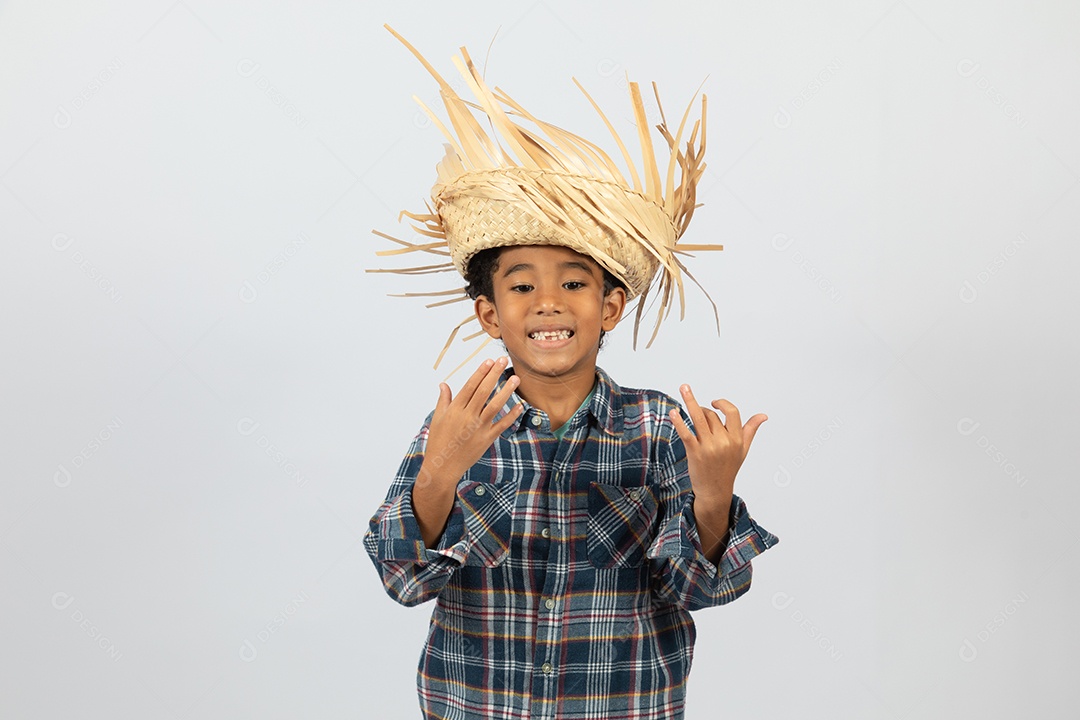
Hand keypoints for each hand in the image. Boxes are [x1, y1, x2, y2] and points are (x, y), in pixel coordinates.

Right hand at [417, 356, 521, 488]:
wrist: (443, 466)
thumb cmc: (439, 441)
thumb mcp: (438, 418)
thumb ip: (443, 400)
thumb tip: (444, 384)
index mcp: (455, 409)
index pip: (470, 386)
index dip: (480, 372)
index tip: (489, 360)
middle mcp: (468, 416)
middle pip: (484, 391)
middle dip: (494, 374)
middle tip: (504, 360)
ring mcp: (478, 428)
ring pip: (495, 405)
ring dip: (506, 391)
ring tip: (515, 378)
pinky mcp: (487, 439)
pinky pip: (502, 425)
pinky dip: (511, 415)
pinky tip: (520, 405)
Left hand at [668, 385, 767, 503]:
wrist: (715, 491)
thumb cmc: (728, 468)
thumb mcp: (743, 449)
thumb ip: (750, 430)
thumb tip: (763, 416)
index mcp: (736, 439)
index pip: (732, 412)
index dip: (722, 404)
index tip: (714, 402)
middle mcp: (724, 442)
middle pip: (711, 415)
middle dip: (702, 410)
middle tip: (697, 412)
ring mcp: (709, 447)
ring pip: (698, 418)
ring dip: (690, 401)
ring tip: (684, 388)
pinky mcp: (695, 453)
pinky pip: (686, 433)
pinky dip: (679, 422)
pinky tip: (673, 413)